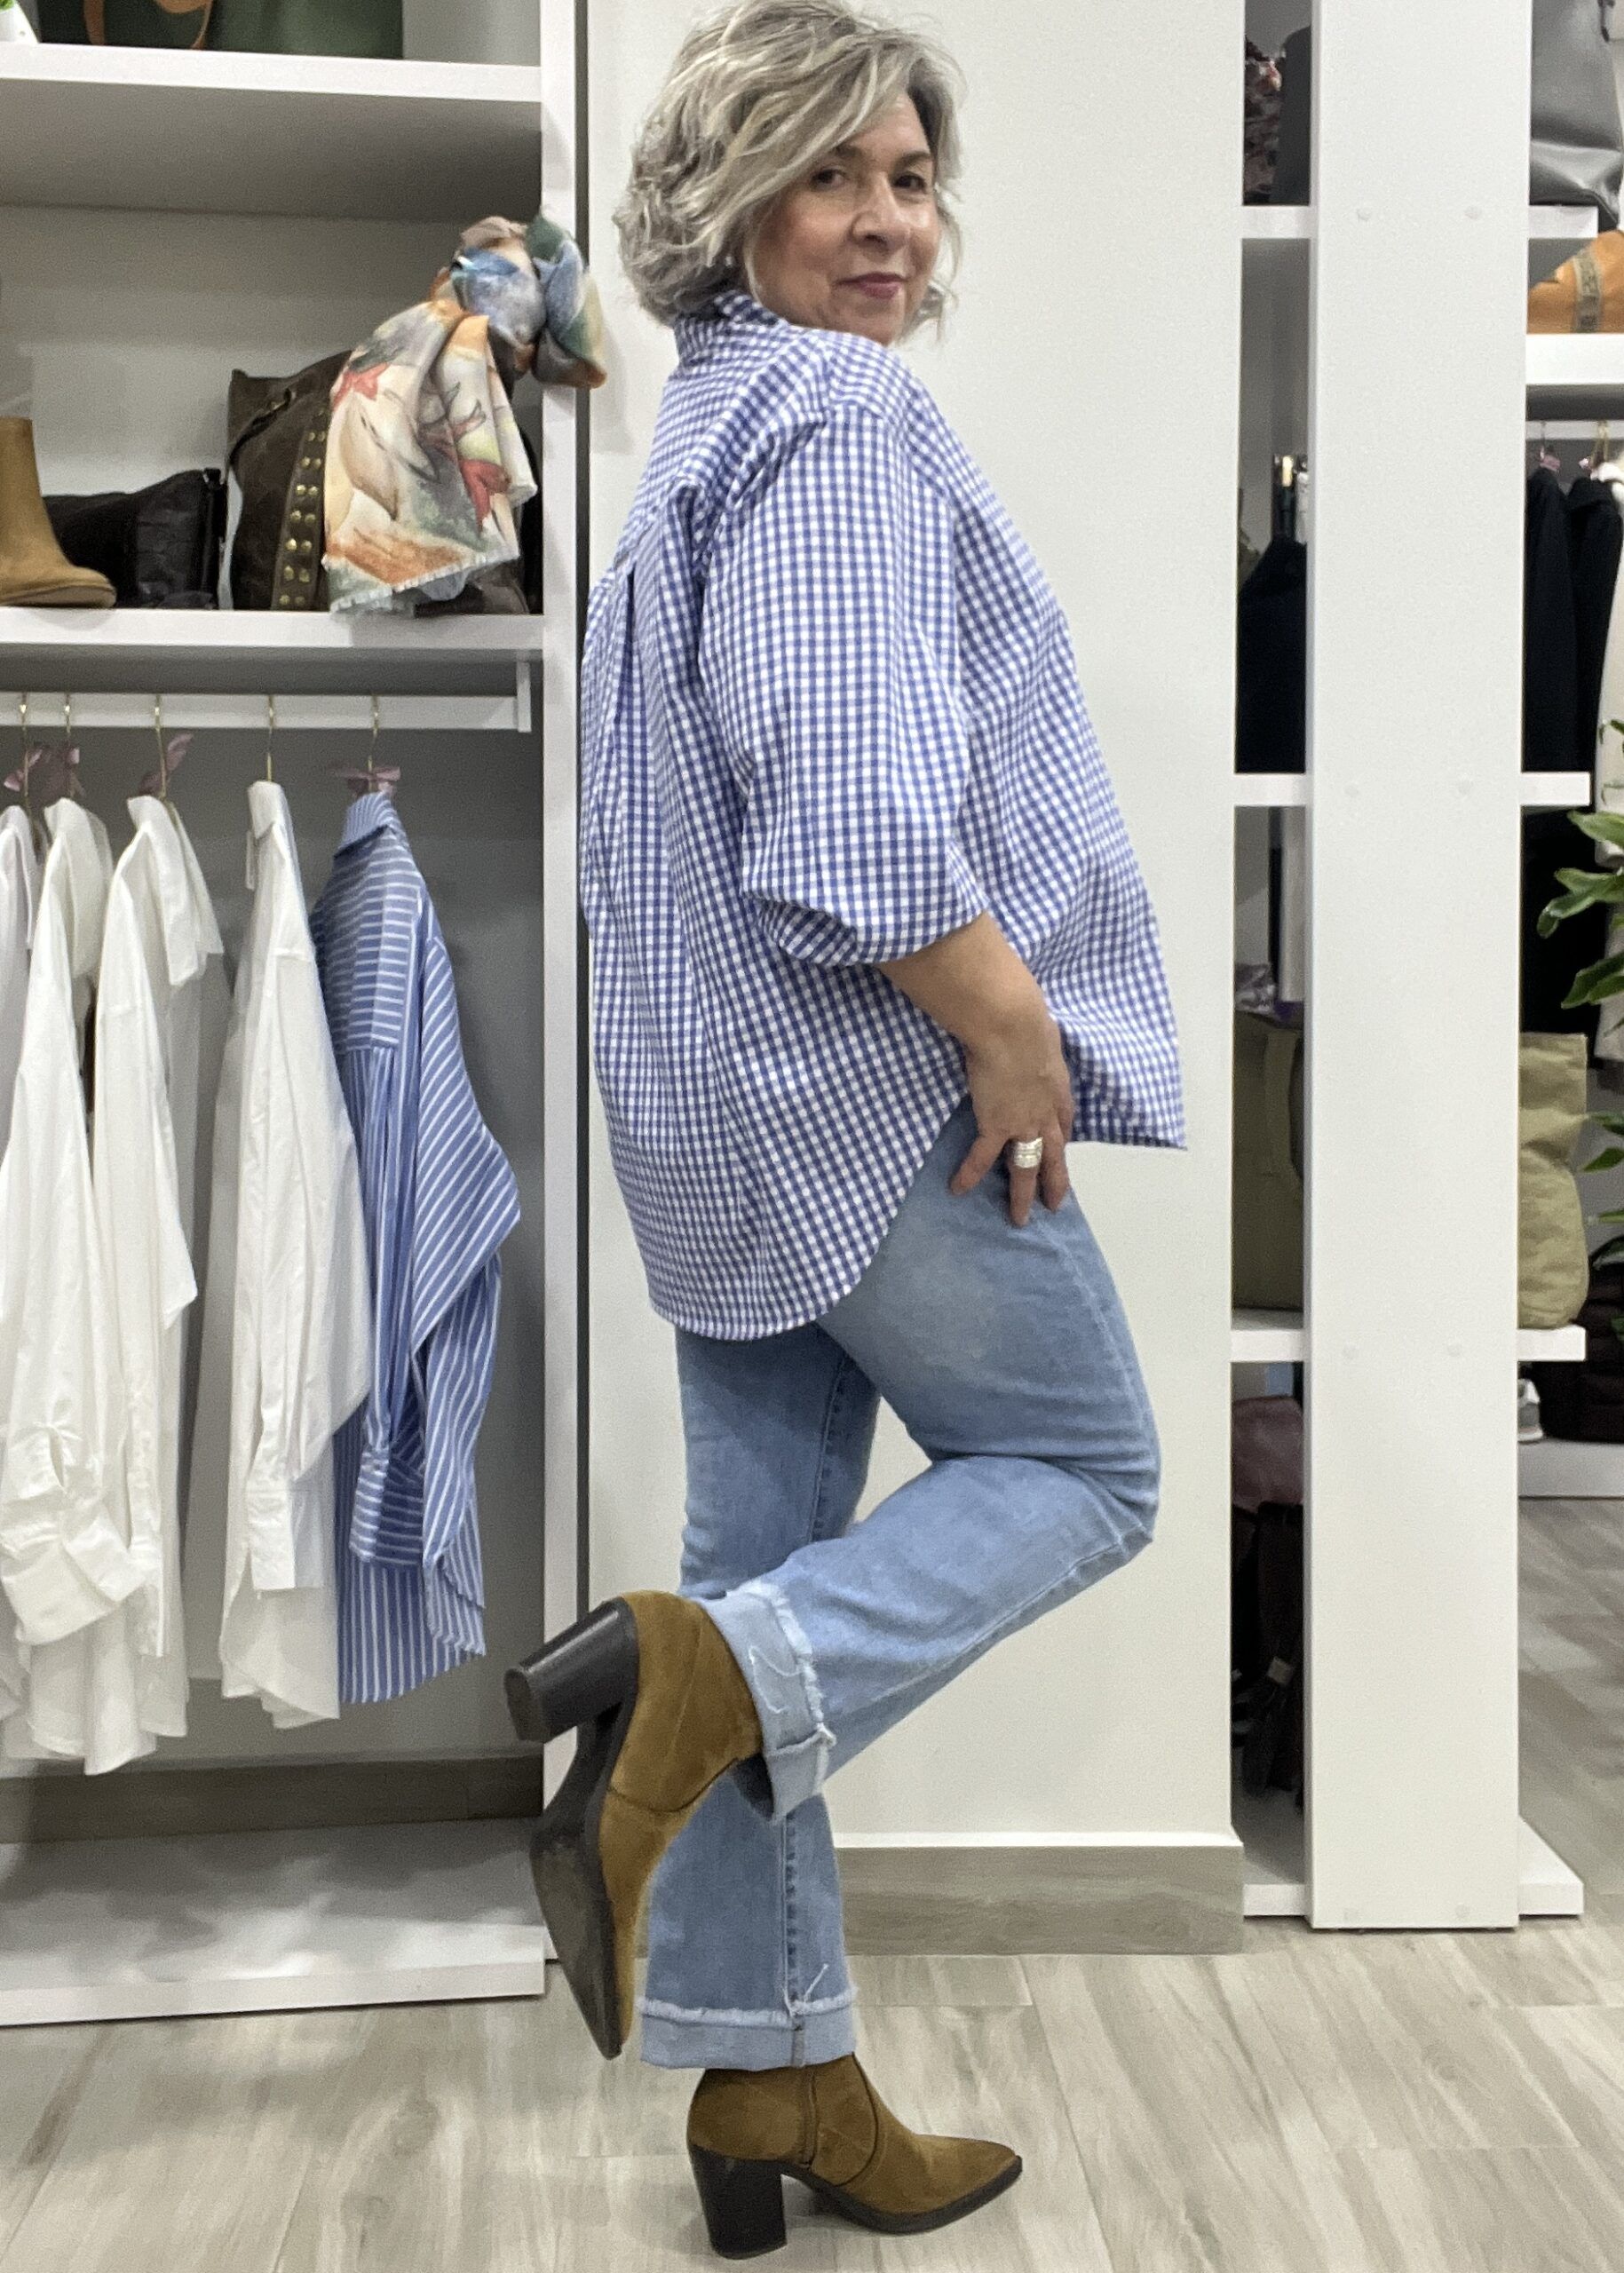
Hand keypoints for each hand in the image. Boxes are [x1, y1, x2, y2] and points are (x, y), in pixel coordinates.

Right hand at [948, 1006, 1073, 1225]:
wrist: (1011, 1028)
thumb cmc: (1027, 1021)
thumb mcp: (1042, 1033)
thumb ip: (1037, 1041)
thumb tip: (1032, 1032)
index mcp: (1058, 1090)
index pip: (1064, 1122)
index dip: (1061, 1138)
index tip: (1059, 1149)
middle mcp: (1046, 1114)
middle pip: (1054, 1157)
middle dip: (1055, 1183)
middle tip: (1054, 1205)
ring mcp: (1023, 1124)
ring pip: (1027, 1168)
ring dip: (1022, 1196)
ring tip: (1019, 1219)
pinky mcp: (997, 1126)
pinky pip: (983, 1157)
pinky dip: (970, 1174)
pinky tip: (959, 1190)